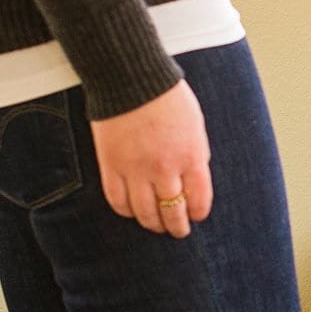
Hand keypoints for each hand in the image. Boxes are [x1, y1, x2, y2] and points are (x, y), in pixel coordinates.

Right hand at [89, 80, 212, 237]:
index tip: (195, 217)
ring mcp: (136, 170)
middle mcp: (165, 169)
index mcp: (191, 157)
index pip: (198, 200)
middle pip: (172, 212)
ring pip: (145, 213)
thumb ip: (196, 155)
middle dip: (177, 227)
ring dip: (152, 224)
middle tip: (177, 231)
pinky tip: (132, 211)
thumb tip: (194, 181)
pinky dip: (126, 211)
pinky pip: (118, 201)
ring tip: (156, 226)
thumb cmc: (168, 98)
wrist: (131, 80)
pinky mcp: (111, 166)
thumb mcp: (196, 126)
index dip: (197, 213)